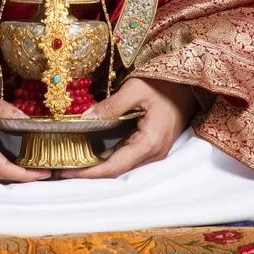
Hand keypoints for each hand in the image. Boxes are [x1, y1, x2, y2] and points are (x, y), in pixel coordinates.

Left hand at [58, 76, 196, 178]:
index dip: (89, 172)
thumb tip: (85, 119)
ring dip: (100, 165)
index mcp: (149, 143)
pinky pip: (130, 155)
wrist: (189, 82)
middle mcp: (154, 153)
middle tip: (63, 167)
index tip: (67, 171)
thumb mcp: (135, 89)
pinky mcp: (155, 144)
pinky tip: (96, 151)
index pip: (114, 166)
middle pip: (118, 170)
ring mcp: (156, 151)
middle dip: (90, 171)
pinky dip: (111, 156)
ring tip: (75, 159)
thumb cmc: (165, 83)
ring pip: (123, 164)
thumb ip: (110, 106)